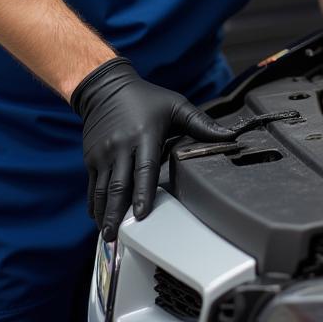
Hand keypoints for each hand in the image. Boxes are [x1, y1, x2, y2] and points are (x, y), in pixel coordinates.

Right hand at [70, 57, 233, 237]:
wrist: (106, 87)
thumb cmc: (146, 99)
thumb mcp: (175, 105)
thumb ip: (201, 124)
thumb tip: (231, 136)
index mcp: (145, 134)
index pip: (144, 169)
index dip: (143, 193)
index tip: (141, 215)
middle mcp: (121, 146)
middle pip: (119, 185)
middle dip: (117, 212)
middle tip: (116, 236)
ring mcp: (103, 153)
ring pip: (103, 189)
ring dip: (104, 213)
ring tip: (107, 234)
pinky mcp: (91, 157)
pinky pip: (92, 186)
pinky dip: (94, 204)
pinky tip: (99, 218)